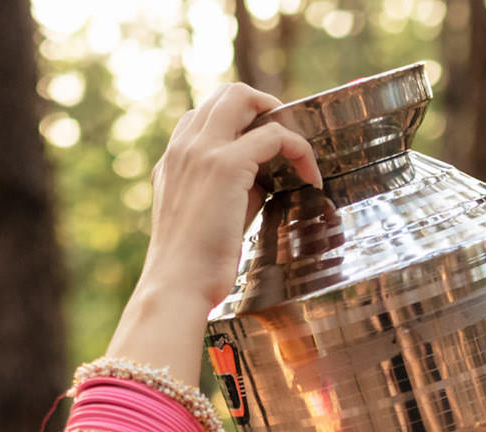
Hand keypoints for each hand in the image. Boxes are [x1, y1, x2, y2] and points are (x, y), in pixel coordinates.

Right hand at [137, 83, 322, 311]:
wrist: (177, 284)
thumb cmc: (194, 263)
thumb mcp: (209, 215)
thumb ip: (232, 189)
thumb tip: (264, 180)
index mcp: (173, 158)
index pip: (205, 115)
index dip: (240, 121)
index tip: (264, 145)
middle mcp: (184, 145)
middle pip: (226, 93)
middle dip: (263, 105)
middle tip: (287, 139)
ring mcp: (202, 150)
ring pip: (243, 97)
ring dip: (279, 116)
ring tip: (300, 150)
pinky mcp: (226, 164)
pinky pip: (275, 135)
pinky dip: (300, 149)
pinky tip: (311, 177)